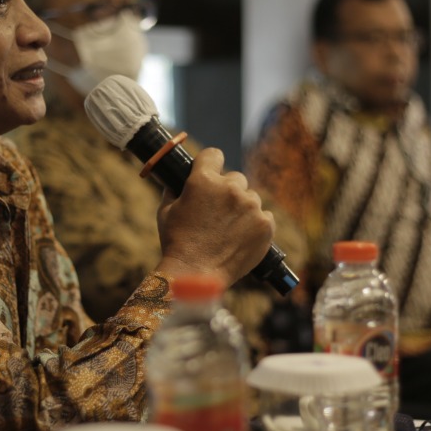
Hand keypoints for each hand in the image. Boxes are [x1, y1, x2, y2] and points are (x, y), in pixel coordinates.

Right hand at [155, 148, 275, 287]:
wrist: (196, 275)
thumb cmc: (176, 243)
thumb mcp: (165, 211)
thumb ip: (173, 190)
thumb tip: (175, 180)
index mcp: (203, 180)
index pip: (214, 155)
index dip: (211, 163)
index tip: (211, 173)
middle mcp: (230, 188)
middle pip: (235, 178)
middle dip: (227, 191)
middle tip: (218, 213)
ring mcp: (250, 206)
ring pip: (250, 198)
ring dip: (242, 209)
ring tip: (229, 231)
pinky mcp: (265, 224)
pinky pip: (264, 217)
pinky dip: (256, 226)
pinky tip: (242, 239)